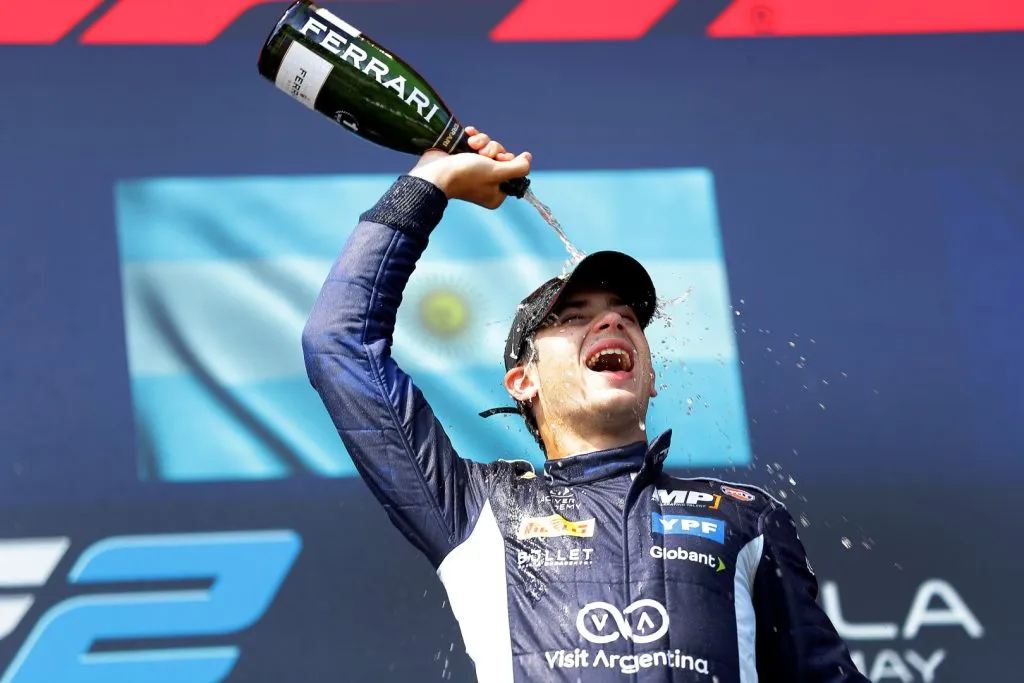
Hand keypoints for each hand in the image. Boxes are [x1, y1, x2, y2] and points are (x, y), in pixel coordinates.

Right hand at [408, 126, 531, 209]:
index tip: (500, 160)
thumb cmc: (466, 176)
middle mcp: (486, 182)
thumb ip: (518, 168)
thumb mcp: (498, 173)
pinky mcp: (463, 157)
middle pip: (501, 156)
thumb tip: (528, 158)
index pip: (512, 170)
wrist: (435, 173)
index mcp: (496, 192)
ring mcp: (474, 169)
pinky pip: (476, 142)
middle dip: (493, 149)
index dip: (508, 160)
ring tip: (471, 145)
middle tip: (483, 154)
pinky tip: (468, 134)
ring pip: (489, 146)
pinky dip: (473, 136)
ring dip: (482, 142)